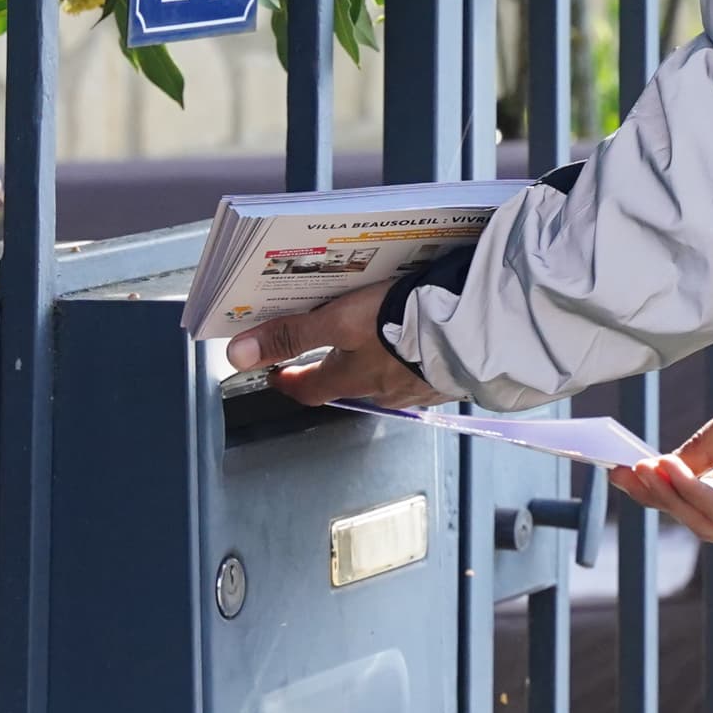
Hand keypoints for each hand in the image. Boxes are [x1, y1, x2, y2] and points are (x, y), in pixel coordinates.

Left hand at [224, 282, 437, 409]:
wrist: (474, 328)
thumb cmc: (404, 323)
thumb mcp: (340, 321)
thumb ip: (293, 334)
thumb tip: (238, 356)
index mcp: (353, 378)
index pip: (309, 388)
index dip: (287, 380)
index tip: (274, 373)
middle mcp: (383, 391)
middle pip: (347, 382)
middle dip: (332, 366)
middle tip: (323, 346)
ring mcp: (420, 387)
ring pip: (386, 377)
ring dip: (375, 362)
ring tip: (376, 335)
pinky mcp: (451, 376)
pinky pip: (422, 370)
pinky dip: (413, 358)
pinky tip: (421, 340)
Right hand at [608, 380, 712, 544]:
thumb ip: (704, 447)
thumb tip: (663, 468)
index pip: (693, 495)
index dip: (657, 487)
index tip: (623, 472)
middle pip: (693, 514)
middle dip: (656, 495)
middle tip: (623, 475)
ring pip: (704, 520)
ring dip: (670, 496)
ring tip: (643, 471)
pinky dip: (695, 494)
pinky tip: (673, 472)